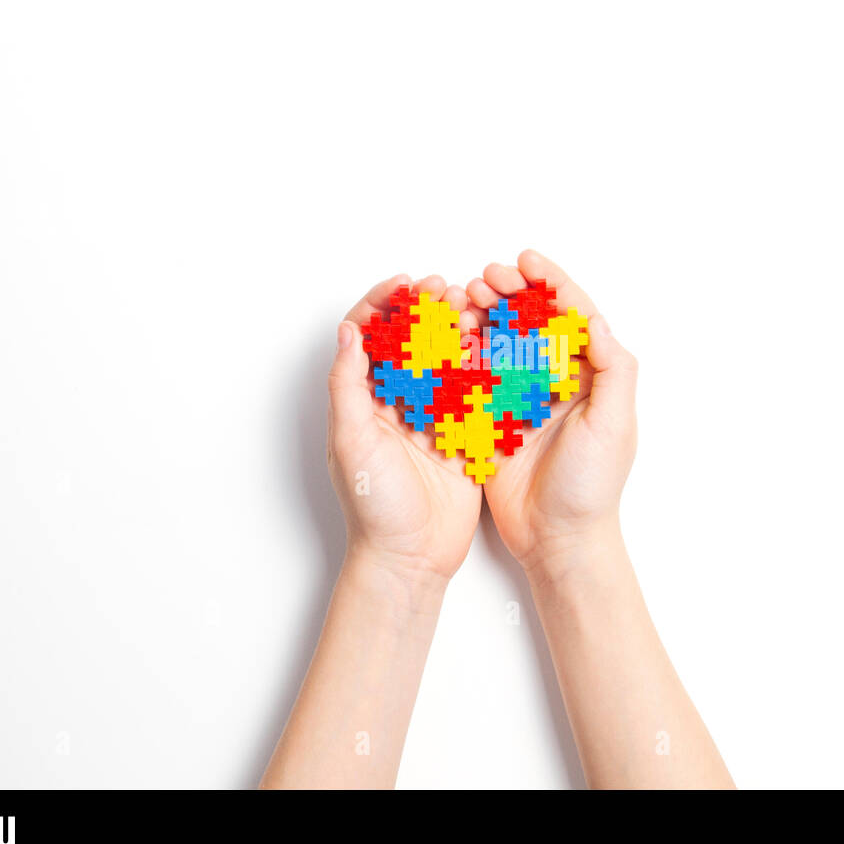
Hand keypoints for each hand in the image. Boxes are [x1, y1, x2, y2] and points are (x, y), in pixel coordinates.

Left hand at [327, 274, 483, 581]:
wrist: (411, 559)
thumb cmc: (373, 507)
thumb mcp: (352, 442)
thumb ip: (349, 387)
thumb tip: (351, 333)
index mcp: (363, 401)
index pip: (368, 338)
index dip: (383, 305)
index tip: (405, 285)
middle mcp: (397, 403)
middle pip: (411, 341)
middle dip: (427, 310)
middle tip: (447, 290)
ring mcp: (432, 417)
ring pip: (445, 359)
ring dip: (457, 330)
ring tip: (473, 308)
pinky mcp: (463, 435)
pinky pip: (474, 391)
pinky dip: (483, 364)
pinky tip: (494, 344)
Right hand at [466, 251, 638, 580]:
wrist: (557, 539)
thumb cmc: (592, 487)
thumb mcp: (614, 426)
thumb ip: (612, 370)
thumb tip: (595, 320)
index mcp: (590, 376)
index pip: (572, 315)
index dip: (551, 283)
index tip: (527, 261)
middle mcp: (555, 381)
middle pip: (531, 321)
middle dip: (510, 292)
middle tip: (486, 278)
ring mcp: (521, 398)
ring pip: (500, 341)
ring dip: (483, 314)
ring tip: (464, 297)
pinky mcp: (491, 418)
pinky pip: (475, 375)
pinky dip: (462, 351)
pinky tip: (449, 334)